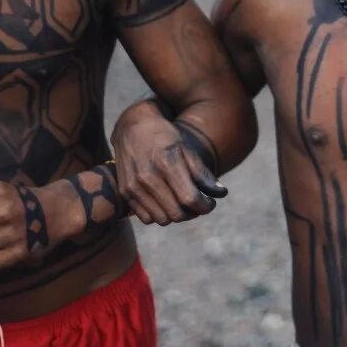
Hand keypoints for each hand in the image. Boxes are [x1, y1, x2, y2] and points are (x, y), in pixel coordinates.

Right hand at [112, 101, 226, 225]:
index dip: (205, 206)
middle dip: (193, 213)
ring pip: (162, 219)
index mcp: (167, 164)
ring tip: (182, 203)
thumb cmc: (165, 136)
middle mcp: (148, 177)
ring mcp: (134, 187)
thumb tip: (221, 193)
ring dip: (176, 215)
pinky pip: (146, 218)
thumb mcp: (186, 149)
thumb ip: (202, 173)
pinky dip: (159, 215)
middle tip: (198, 204)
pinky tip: (165, 202)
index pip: (190, 199)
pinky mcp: (125, 192)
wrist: (132, 126)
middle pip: (177, 213)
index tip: (210, 203)